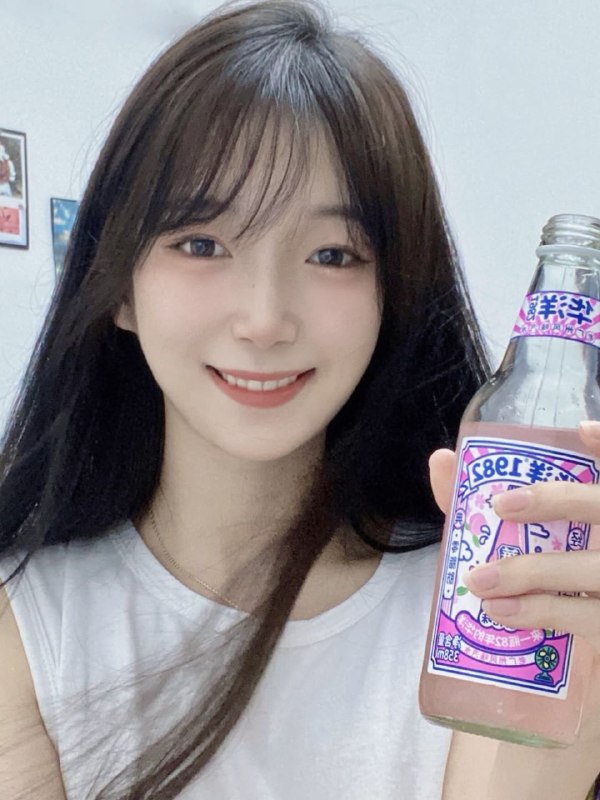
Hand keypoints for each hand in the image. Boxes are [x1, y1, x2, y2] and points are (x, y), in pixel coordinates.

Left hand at [430, 426, 599, 798]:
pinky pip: (587, 619)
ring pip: (594, 570)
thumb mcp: (509, 539)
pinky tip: (503, 612)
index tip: (579, 429)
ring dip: (536, 572)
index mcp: (597, 516)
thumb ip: (479, 501)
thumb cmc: (537, 584)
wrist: (565, 667)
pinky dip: (543, 613)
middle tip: (501, 505)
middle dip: (557, 501)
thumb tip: (444, 459)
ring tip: (481, 579)